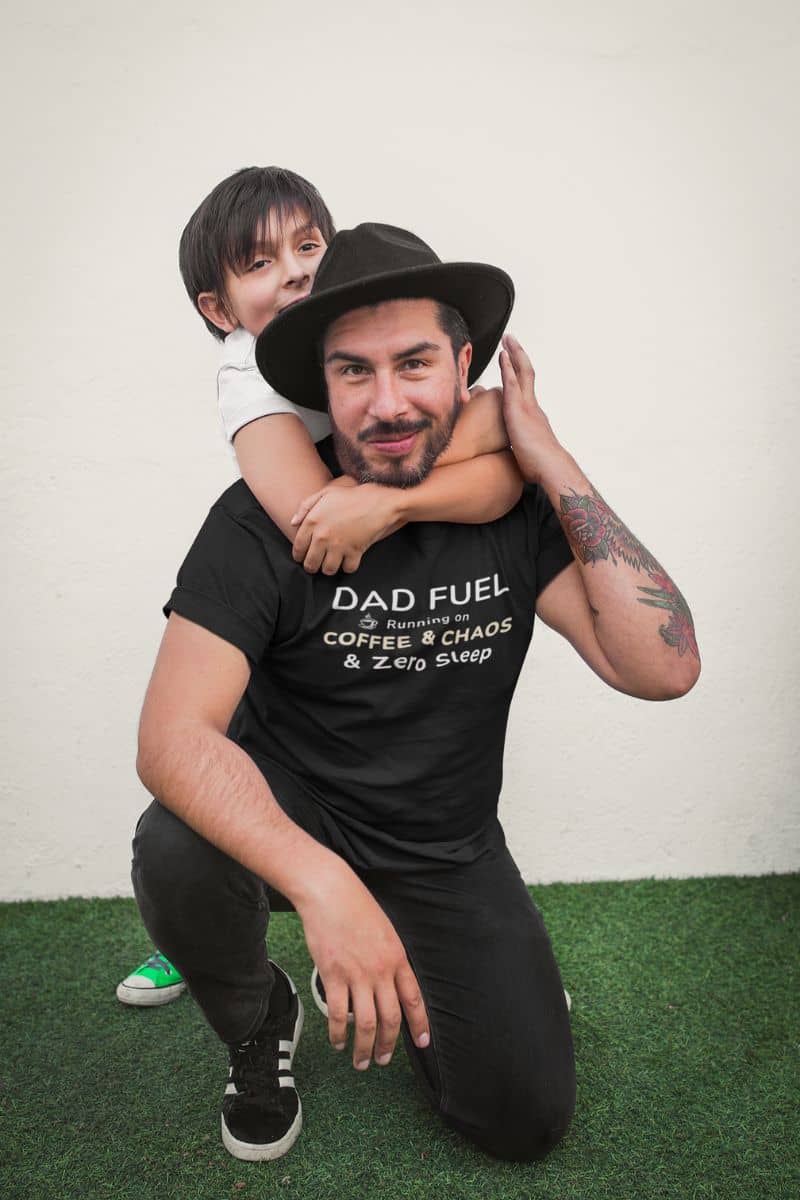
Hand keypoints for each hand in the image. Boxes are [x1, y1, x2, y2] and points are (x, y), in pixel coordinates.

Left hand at [290, 479, 403, 574]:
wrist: (377, 501)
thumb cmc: (351, 496)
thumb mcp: (325, 493)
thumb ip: (305, 507)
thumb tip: (293, 522)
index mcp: (313, 522)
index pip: (298, 548)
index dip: (298, 555)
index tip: (301, 557)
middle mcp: (323, 536)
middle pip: (310, 563)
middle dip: (311, 566)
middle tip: (315, 564)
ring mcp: (339, 546)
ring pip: (328, 570)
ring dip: (329, 568)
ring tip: (330, 563)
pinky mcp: (354, 552)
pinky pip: (347, 569)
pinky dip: (348, 567)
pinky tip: (347, 560)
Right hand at [296, 868, 429, 1069]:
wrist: (330, 892)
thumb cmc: (356, 906)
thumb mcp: (385, 930)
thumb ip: (389, 959)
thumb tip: (389, 984)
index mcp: (397, 958)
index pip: (414, 999)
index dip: (420, 1024)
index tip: (422, 1043)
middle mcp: (381, 970)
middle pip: (391, 1018)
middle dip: (388, 1045)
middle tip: (383, 1060)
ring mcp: (357, 974)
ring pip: (366, 1023)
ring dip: (364, 1048)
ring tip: (360, 1061)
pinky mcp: (333, 975)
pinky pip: (338, 1013)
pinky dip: (338, 1033)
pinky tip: (337, 1042)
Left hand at [499, 335, 563, 484]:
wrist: (551, 468)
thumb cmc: (540, 468)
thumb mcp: (527, 453)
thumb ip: (521, 448)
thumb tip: (516, 455)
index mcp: (534, 416)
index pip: (525, 389)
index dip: (519, 373)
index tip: (513, 360)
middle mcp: (533, 407)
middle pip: (527, 374)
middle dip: (518, 356)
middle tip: (510, 340)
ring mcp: (527, 407)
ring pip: (522, 373)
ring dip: (514, 354)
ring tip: (507, 339)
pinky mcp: (519, 410)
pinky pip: (513, 384)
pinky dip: (508, 368)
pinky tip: (503, 356)